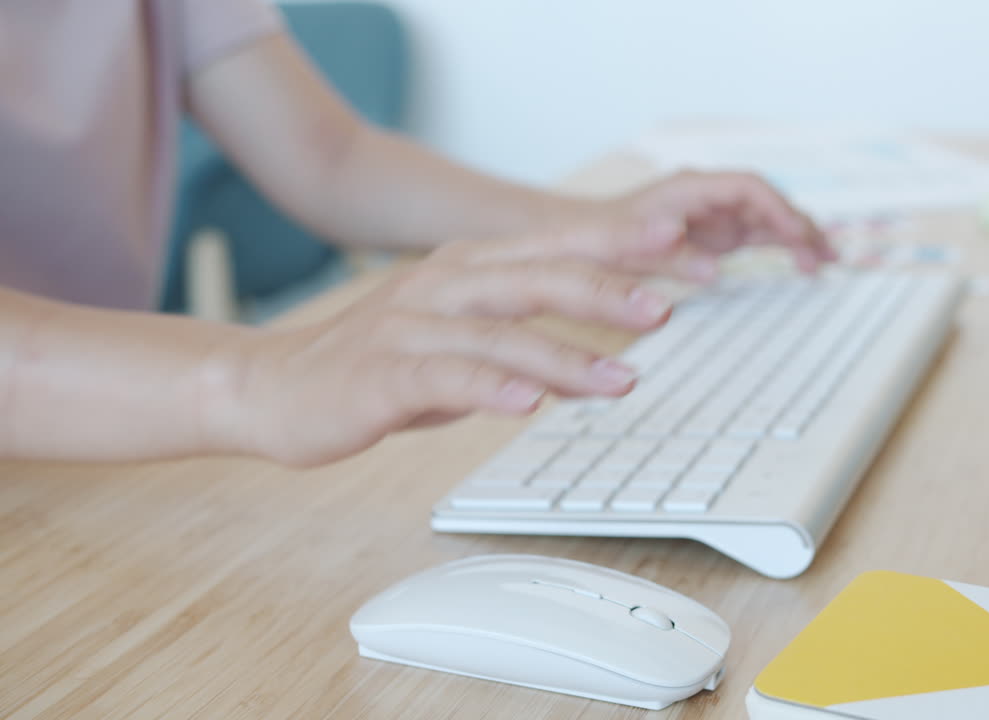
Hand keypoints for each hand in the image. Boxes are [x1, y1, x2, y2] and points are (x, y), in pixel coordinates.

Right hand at [205, 225, 673, 466]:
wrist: (271, 388)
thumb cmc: (374, 363)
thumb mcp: (455, 336)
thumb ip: (515, 332)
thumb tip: (587, 352)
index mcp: (465, 268)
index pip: (553, 248)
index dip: (616, 246)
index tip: (679, 249)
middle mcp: (441, 284)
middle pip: (535, 277)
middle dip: (606, 290)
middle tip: (666, 308)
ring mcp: (408, 326)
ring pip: (499, 331)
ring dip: (565, 355)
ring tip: (623, 380)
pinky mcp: (380, 373)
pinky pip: (444, 378)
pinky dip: (490, 387)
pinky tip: (529, 402)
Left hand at [613, 170, 837, 273]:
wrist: (577, 238)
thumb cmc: (595, 237)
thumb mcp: (620, 246)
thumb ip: (663, 252)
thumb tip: (710, 268)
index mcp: (689, 189)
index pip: (747, 187)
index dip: (776, 207)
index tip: (797, 233)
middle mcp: (708, 197)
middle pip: (767, 201)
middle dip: (799, 223)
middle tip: (826, 254)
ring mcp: (714, 216)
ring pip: (769, 219)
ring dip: (799, 237)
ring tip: (828, 262)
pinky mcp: (715, 236)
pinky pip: (759, 237)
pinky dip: (784, 249)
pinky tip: (805, 267)